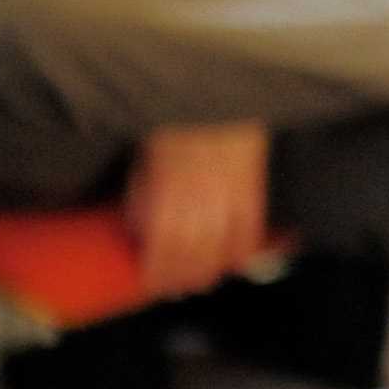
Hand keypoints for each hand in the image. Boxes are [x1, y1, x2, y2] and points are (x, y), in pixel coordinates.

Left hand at [123, 122, 271, 299]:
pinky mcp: (251, 186)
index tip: (153, 283)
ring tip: (204, 281)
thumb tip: (137, 229)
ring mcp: (228, 192)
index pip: (163, 245)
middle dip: (183, 277)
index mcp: (167, 190)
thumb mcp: (144, 162)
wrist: (211, 100)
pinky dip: (246, 247)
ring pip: (222, 245)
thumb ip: (141, 197)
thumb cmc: (175, 128)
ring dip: (212, 269)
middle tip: (176, 288)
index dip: (158, 270)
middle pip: (193, 252)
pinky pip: (251, 226)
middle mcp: (198, 196)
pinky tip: (237, 261)